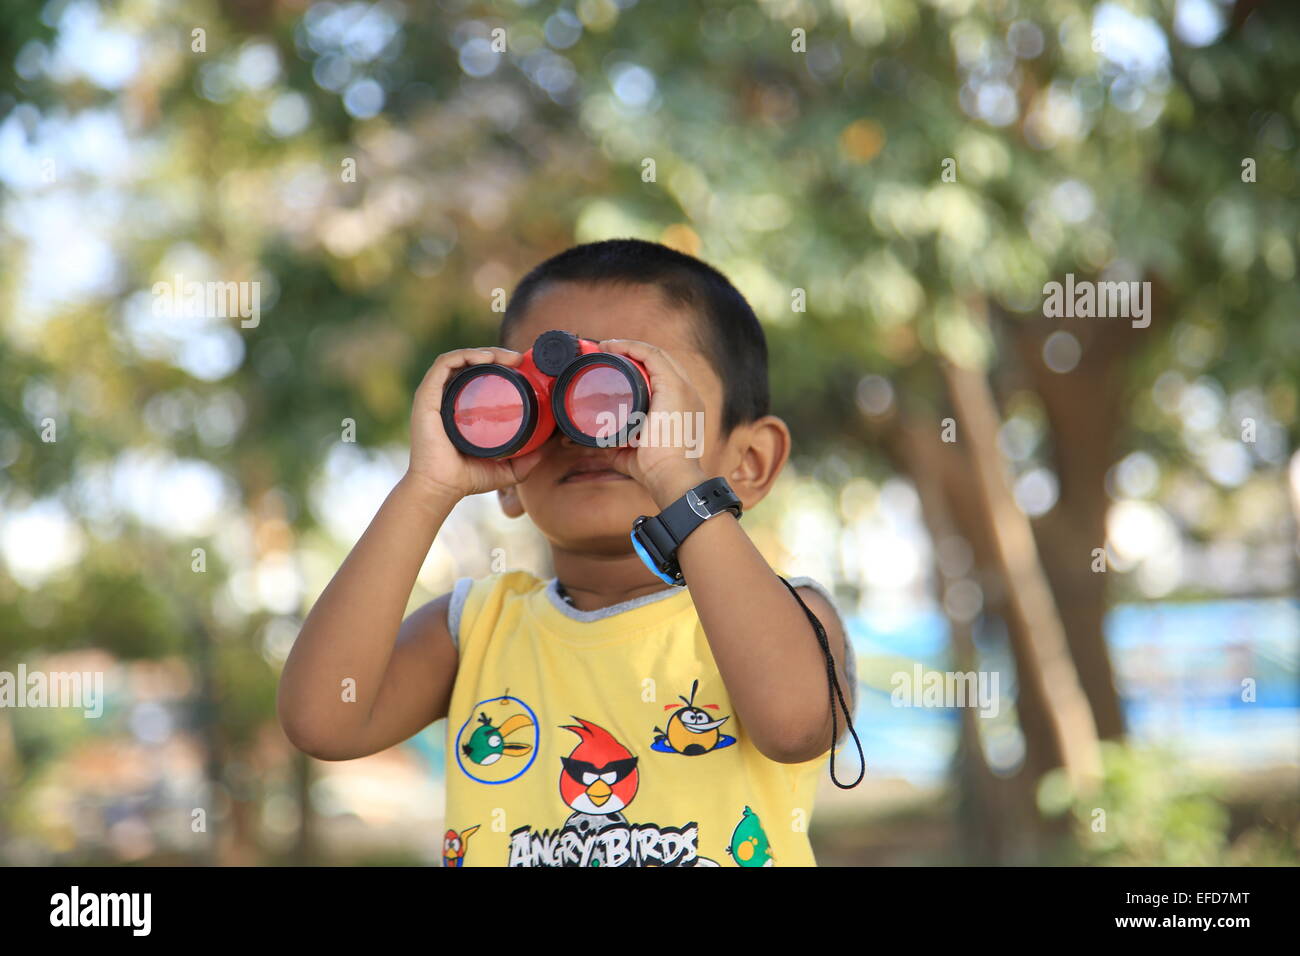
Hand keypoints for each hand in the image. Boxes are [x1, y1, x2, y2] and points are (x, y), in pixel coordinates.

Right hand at [407, 347, 545, 498]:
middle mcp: (447, 397)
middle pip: (470, 363)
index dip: (499, 365)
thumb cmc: (465, 478)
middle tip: (519, 359)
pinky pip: (444, 364)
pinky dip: (466, 355)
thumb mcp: (506, 469)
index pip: (478, 375)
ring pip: (459, 359)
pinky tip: (486, 359)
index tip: (522, 367)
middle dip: (496, 354)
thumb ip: (526, 461)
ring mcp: (435, 395)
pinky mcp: (426, 396)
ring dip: (485, 351)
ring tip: (508, 358)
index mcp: (460, 407)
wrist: (441, 488)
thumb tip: (548, 449)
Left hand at [596, 338, 707, 506]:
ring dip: (630, 346)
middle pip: (660, 362)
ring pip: (656, 355)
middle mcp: (687, 393)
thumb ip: (618, 446)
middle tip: (607, 353)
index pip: (663, 376)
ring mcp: (683, 387)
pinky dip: (631, 347)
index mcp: (681, 406)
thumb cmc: (656, 469)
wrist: (670, 475)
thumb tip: (598, 443)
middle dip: (633, 353)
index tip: (615, 365)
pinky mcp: (674, 386)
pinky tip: (613, 347)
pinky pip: (652, 355)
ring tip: (607, 347)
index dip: (640, 367)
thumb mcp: (631, 453)